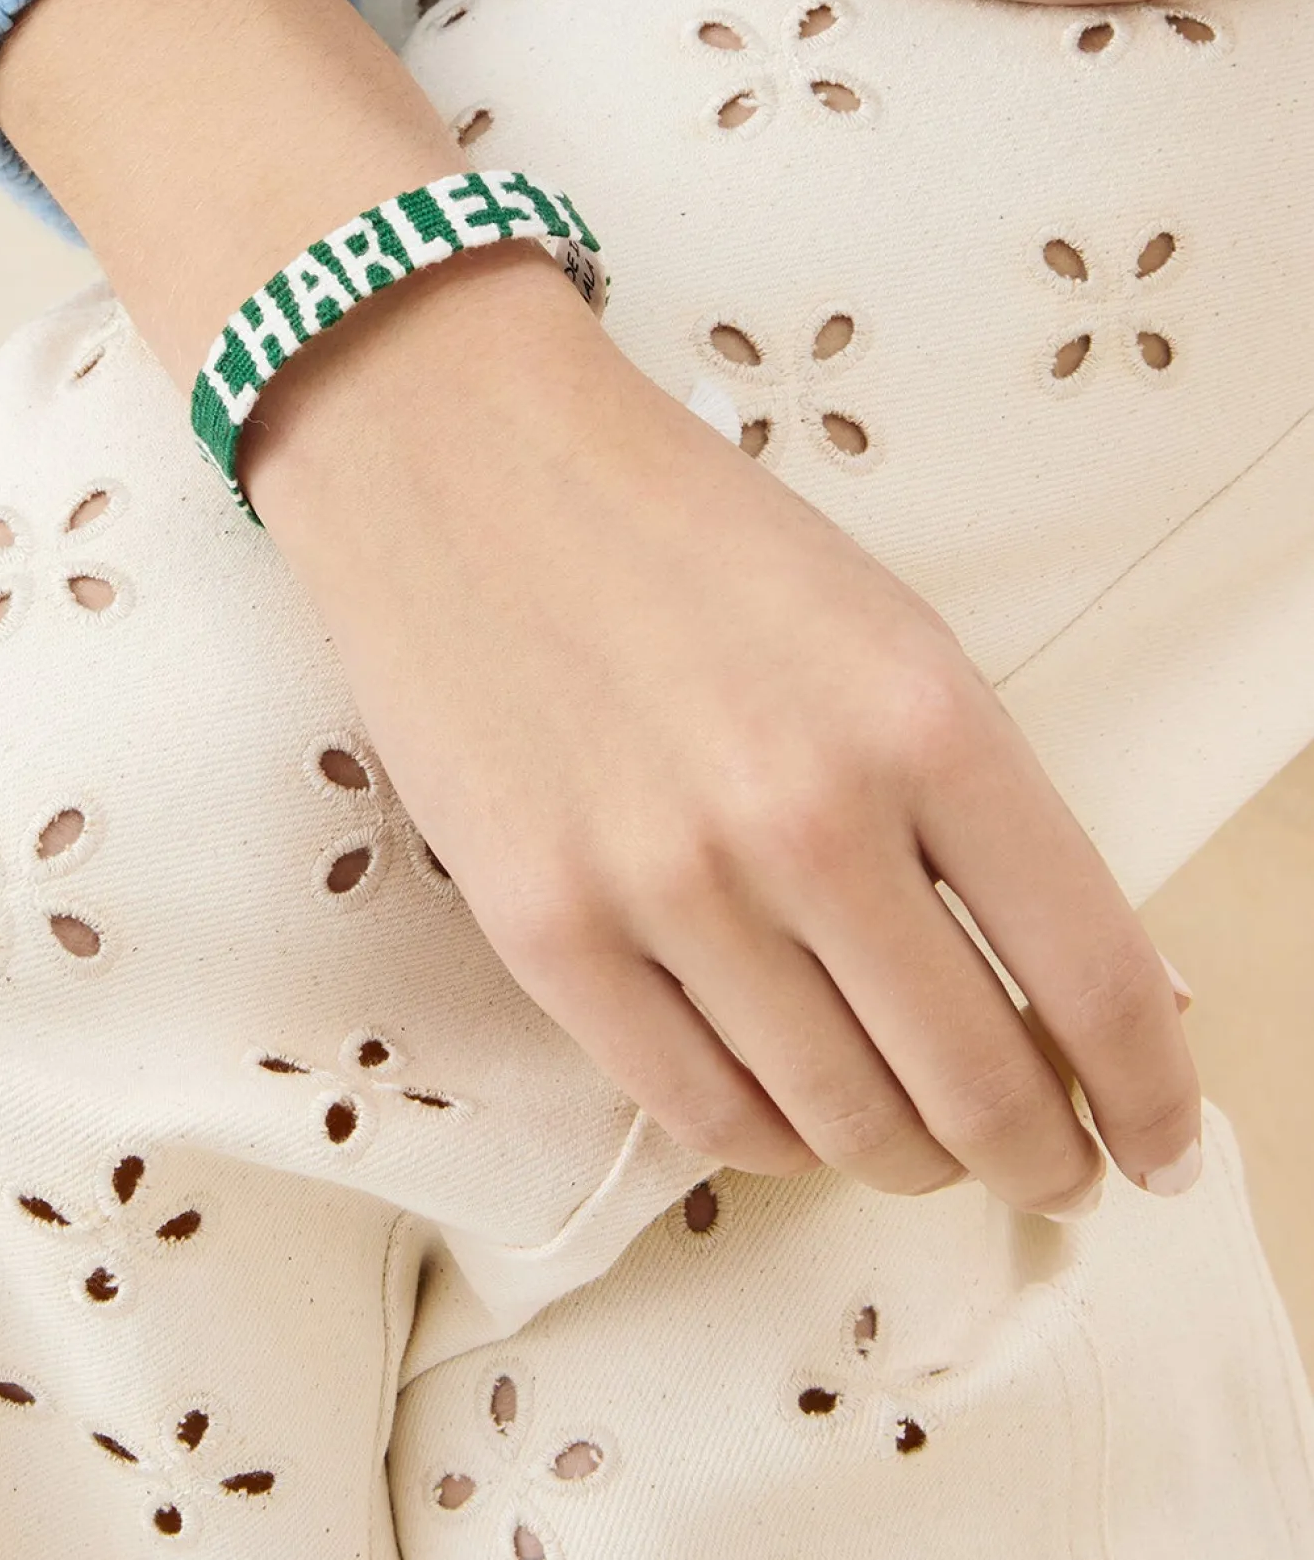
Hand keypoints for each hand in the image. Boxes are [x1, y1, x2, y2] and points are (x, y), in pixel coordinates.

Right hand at [246, 242, 1200, 1216]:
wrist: (461, 456)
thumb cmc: (682, 527)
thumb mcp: (880, 628)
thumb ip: (983, 804)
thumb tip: (1096, 981)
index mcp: (926, 717)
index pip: (1094, 976)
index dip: (1148, 1094)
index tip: (1158, 1141)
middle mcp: (806, 816)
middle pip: (976, 1087)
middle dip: (1033, 1154)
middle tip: (1040, 1162)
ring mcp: (665, 883)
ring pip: (839, 1121)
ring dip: (902, 1152)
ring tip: (911, 1130)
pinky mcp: (543, 928)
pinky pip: (697, 1110)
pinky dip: (769, 1136)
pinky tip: (788, 1107)